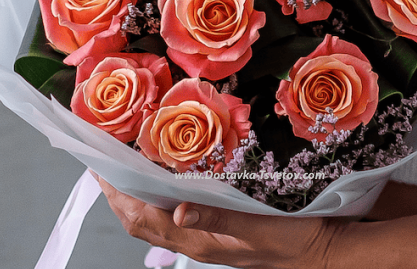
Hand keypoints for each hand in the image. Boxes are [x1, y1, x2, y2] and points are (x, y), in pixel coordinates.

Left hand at [96, 175, 344, 268]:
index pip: (143, 220)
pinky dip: (154, 200)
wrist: (315, 253)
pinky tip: (158, 183)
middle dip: (115, 195)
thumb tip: (178, 211)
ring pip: (152, 221)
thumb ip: (218, 220)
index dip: (118, 195)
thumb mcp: (256, 228)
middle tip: (102, 163)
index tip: (101, 169)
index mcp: (199, 242)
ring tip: (121, 170)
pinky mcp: (212, 233)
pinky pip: (171, 218)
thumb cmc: (289, 241)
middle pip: (139, 221)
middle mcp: (194, 243)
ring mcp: (202, 240)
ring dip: (131, 197)